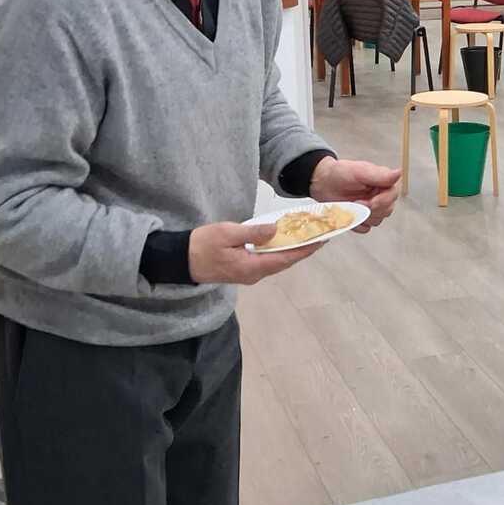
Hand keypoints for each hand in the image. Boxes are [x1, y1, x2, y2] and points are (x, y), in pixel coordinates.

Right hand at [187, 221, 320, 284]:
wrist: (180, 260)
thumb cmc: (202, 245)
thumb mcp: (227, 234)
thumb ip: (253, 233)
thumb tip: (276, 230)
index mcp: (253, 267)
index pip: (286, 258)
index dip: (306, 249)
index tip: (323, 239)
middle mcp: (255, 274)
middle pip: (285, 261)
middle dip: (303, 249)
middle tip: (319, 234)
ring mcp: (249, 274)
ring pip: (277, 261)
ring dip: (292, 249)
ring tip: (307, 236)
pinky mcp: (244, 270)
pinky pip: (268, 260)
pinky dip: (279, 250)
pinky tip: (284, 240)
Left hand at [311, 156, 401, 232]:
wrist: (323, 183)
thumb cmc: (340, 173)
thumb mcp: (359, 171)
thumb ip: (379, 175)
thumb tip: (399, 172)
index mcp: (383, 183)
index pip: (392, 196)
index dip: (382, 201)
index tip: (369, 202)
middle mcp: (380, 196)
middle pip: (386, 211)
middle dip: (371, 209)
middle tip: (356, 202)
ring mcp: (372, 209)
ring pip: (377, 220)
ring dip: (363, 216)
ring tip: (351, 205)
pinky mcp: (362, 219)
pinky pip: (365, 228)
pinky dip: (356, 223)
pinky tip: (349, 213)